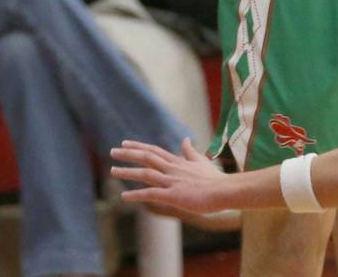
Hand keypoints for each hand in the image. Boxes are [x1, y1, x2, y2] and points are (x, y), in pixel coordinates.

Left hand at [112, 138, 228, 218]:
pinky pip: (151, 194)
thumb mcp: (201, 162)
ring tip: (112, 171)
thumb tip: (185, 139)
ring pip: (146, 173)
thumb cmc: (215, 179)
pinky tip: (123, 197)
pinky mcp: (173, 195)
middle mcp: (173, 169)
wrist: (225, 190)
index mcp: (178, 162)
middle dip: (129, 154)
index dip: (139, 146)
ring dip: (128, 172)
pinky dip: (136, 194)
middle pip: (148, 157)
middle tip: (112, 151)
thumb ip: (190, 152)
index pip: (155, 150)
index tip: (125, 143)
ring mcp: (172, 181)